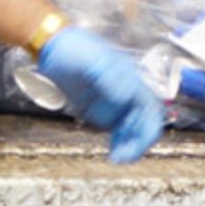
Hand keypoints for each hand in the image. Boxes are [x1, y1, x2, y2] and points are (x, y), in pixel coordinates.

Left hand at [35, 26, 164, 164]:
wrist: (54, 47)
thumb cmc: (75, 49)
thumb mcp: (93, 61)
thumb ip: (110, 78)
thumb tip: (126, 96)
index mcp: (131, 81)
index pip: (151, 110)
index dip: (148, 129)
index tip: (138, 144)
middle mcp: (127, 94)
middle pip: (143, 124)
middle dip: (138, 143)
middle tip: (123, 158)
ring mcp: (114, 103)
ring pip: (131, 131)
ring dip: (129, 146)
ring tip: (117, 158)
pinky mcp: (99, 110)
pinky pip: (115, 132)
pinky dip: (118, 144)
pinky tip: (112, 153)